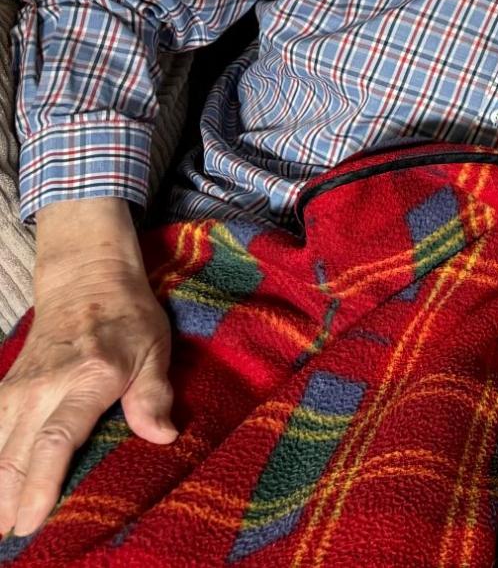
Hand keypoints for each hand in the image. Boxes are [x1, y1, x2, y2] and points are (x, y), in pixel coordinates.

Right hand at [0, 200, 175, 538]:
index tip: (32, 520)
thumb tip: (162, 437)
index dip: (41, 483)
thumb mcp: (155, 349)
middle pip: (16, 453)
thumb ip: (154, 394)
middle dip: (9, 500)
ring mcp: (19, 387)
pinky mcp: (6, 387)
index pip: (56, 440)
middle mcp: (44, 387)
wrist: (86, 280)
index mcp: (87, 379)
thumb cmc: (128, 318)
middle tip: (13, 537)